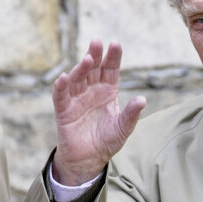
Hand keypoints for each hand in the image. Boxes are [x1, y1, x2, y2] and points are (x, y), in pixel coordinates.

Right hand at [52, 39, 145, 184]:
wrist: (89, 159)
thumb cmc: (107, 141)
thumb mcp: (123, 128)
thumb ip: (131, 114)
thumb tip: (142, 100)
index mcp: (108, 91)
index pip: (110, 69)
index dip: (113, 57)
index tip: (116, 44)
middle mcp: (91, 90)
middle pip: (93, 69)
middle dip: (95, 55)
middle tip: (97, 42)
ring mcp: (77, 98)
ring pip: (77, 78)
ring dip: (81, 68)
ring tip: (88, 59)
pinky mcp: (64, 109)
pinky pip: (61, 95)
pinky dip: (61, 86)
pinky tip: (64, 77)